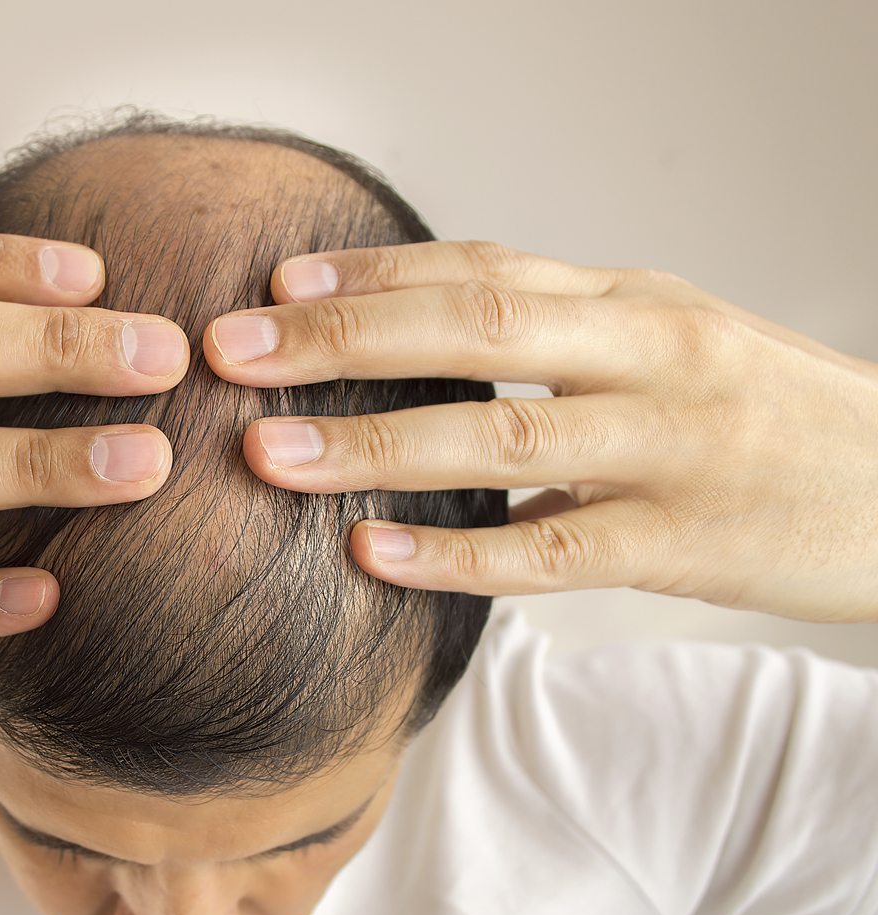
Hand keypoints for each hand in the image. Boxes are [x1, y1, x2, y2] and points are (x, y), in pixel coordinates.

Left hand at [204, 240, 877, 622]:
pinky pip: (554, 549)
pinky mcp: (685, 543)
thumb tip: (425, 338)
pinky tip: (373, 554)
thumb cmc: (768, 417)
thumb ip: (561, 337)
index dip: (375, 274)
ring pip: (503, 435)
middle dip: (344, 339)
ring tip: (270, 452)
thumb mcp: (671, 344)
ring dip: (375, 443)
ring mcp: (670, 448)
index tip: (277, 284)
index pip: (485, 270)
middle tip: (236, 352)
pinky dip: (458, 552)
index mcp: (637, 300)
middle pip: (476, 332)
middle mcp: (651, 354)